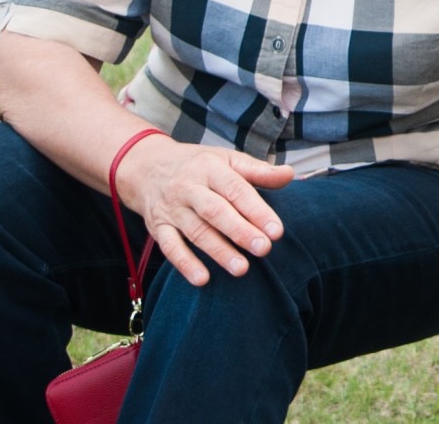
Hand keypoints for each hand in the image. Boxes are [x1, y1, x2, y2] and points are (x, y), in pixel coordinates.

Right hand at [115, 137, 293, 286]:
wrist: (148, 167)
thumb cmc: (200, 165)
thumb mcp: (228, 160)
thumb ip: (259, 171)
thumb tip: (290, 174)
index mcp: (210, 168)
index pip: (236, 190)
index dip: (256, 210)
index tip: (276, 231)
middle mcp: (189, 188)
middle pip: (215, 212)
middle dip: (240, 231)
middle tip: (264, 249)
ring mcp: (172, 209)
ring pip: (195, 231)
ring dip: (218, 251)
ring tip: (241, 269)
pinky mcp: (158, 227)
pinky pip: (169, 247)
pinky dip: (184, 263)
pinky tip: (202, 279)